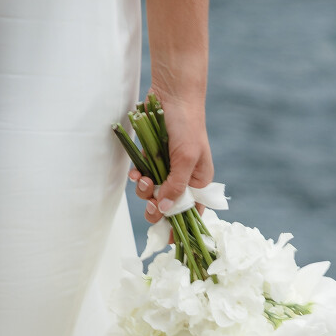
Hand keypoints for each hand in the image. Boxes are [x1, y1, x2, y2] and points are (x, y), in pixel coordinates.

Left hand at [126, 89, 213, 219]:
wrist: (172, 95)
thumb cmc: (187, 125)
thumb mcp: (186, 158)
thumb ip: (176, 186)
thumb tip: (164, 211)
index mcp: (199, 181)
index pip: (192, 212)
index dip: (180, 227)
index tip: (168, 240)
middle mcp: (183, 177)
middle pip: (167, 206)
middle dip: (156, 208)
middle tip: (150, 205)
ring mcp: (166, 168)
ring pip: (152, 192)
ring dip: (145, 190)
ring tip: (144, 179)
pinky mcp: (151, 158)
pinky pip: (142, 176)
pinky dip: (137, 177)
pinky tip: (136, 171)